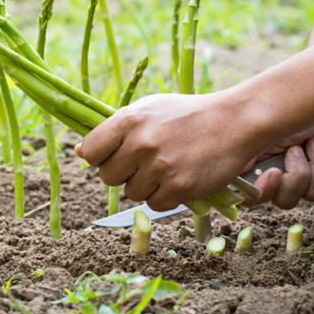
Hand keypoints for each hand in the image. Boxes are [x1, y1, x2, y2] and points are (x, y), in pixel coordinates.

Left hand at [74, 93, 264, 210]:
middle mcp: (141, 144)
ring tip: (166, 166)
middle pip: (107, 177)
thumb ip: (114, 129)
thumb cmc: (186, 114)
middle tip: (143, 162)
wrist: (234, 121)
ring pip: (131, 193)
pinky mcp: (180, 187)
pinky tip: (179, 177)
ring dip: (145, 186)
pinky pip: (155, 204)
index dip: (97, 157)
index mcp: (129, 120)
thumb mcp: (148, 109)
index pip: (90, 152)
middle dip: (122, 173)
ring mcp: (160, 167)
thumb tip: (79, 152)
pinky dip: (165, 196)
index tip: (111, 155)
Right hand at [244, 109, 313, 208]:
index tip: (274, 173)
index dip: (262, 192)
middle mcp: (279, 171)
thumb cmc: (288, 102)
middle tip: (296, 149)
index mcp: (256, 163)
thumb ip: (241, 151)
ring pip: (310, 194)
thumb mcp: (261, 125)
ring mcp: (306, 172)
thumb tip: (232, 172)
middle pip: (283, 200)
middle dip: (295, 178)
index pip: (250, 195)